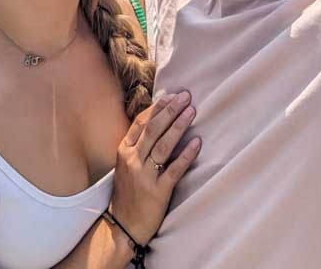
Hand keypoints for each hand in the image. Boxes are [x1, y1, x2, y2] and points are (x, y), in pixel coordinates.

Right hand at [108, 91, 200, 245]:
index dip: (157, 108)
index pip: (141, 123)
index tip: (172, 95)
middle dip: (170, 111)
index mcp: (124, 151)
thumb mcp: (126, 165)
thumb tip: (157, 122)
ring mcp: (144, 176)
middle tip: (186, 97)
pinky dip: (186, 155)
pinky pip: (174, 169)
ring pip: (163, 145)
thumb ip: (138, 145)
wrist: (123, 226)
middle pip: (153, 129)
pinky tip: (197, 143)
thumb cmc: (128, 193)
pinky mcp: (157, 191)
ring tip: (192, 112)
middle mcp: (132, 160)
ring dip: (179, 126)